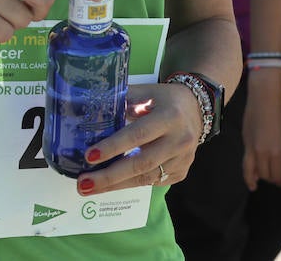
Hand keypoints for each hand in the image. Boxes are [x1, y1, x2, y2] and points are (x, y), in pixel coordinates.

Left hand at [72, 80, 202, 193]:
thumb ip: (121, 100)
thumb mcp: (145, 92)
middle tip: (83, 184)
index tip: (89, 157)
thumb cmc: (164, 99)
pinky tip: (112, 184)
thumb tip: (90, 111)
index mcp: (169, 116)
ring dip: (116, 185)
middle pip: (141, 164)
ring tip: (89, 188)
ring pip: (145, 178)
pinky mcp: (181, 172)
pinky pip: (152, 181)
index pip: (137, 134)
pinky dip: (130, 183)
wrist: (197, 108)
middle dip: (109, 176)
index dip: (113, 147)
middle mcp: (179, 140)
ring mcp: (182, 159)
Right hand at [242, 69, 280, 187]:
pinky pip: (246, 162)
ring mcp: (252, 146)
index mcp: (277, 151)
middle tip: (279, 181)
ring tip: (259, 185)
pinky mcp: (245, 140)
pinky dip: (248, 173)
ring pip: (253, 171)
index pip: (279, 176)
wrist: (265, 94)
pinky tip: (251, 178)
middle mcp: (263, 152)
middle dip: (273, 180)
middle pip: (267, 175)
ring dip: (259, 178)